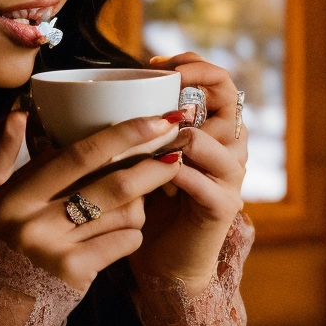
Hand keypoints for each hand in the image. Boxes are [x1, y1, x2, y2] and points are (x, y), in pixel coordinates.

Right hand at [0, 109, 182, 291]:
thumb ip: (15, 162)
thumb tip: (20, 117)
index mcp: (16, 195)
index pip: (78, 155)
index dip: (122, 134)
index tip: (155, 121)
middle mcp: (34, 221)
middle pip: (112, 184)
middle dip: (151, 166)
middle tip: (176, 154)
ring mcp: (55, 249)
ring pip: (124, 213)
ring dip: (138, 207)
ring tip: (133, 208)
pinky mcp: (74, 274)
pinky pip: (124, 242)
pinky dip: (131, 235)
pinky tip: (120, 237)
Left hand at [130, 53, 248, 284]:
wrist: (163, 261)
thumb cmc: (147, 204)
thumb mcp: (139, 156)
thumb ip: (135, 128)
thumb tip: (94, 94)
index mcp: (215, 131)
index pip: (221, 83)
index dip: (194, 66)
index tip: (156, 64)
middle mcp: (231, 149)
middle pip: (229, 100)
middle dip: (195, 83)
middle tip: (162, 83)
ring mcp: (231, 177)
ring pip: (212, 138)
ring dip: (177, 133)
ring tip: (151, 137)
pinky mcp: (222, 205)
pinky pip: (198, 178)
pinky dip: (171, 172)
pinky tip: (150, 172)